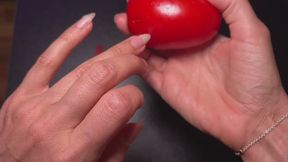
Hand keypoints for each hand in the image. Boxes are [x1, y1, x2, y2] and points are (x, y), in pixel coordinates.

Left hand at [0, 13, 150, 161]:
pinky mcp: (22, 96)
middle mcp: (55, 124)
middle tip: (141, 58)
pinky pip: (46, 59)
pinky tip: (86, 24)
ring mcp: (36, 106)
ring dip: (112, 52)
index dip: (135, 96)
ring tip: (130, 44)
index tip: (136, 99)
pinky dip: (68, 38)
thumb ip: (116, 148)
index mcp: (75, 150)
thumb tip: (135, 122)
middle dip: (128, 62)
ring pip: (81, 67)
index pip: (116, 104)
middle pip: (100, 77)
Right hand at [115, 0, 287, 159]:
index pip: (178, 19)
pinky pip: (145, 71)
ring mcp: (175, 69)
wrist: (251, 118)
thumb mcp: (251, 33)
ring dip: (133, 38)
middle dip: (142, 21)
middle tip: (130, 11)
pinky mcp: (166, 86)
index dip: (164, 9)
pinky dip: (134, 60)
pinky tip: (128, 49)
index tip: (151, 1)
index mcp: (203, 38)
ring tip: (123, 24)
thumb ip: (231, 6)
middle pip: (158, 33)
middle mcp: (186, 53)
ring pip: (147, 50)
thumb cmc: (257, 78)